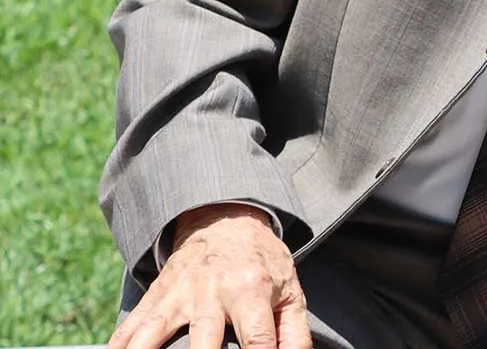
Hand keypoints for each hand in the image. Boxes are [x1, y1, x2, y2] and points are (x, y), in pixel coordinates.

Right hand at [108, 204, 308, 348]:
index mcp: (251, 290)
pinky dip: (121, 343)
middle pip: (204, 339)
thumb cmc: (262, 264)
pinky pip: (133, 323)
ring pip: (156, 330)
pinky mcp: (157, 295)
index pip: (258, 339)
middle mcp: (213, 291)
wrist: (226, 222)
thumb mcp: (289, 291)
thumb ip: (294, 333)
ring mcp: (180, 293)